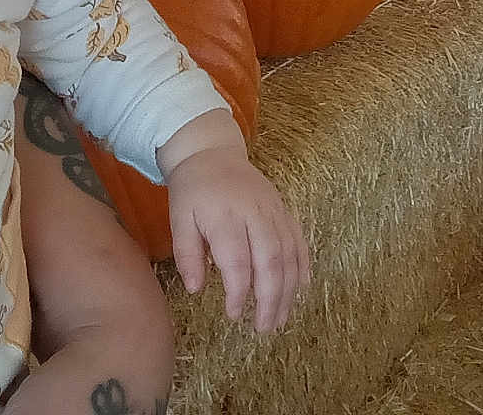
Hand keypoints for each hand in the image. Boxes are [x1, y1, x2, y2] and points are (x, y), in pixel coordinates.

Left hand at [165, 144, 309, 333]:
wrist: (212, 153)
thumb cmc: (193, 192)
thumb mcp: (179, 219)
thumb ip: (187, 254)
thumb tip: (196, 289)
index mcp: (225, 216)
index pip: (237, 261)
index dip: (239, 293)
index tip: (234, 315)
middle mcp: (255, 213)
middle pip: (271, 260)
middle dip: (271, 299)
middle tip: (265, 328)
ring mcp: (273, 209)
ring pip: (289, 253)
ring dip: (289, 289)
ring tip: (281, 318)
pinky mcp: (283, 208)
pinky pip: (298, 239)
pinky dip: (303, 264)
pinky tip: (302, 287)